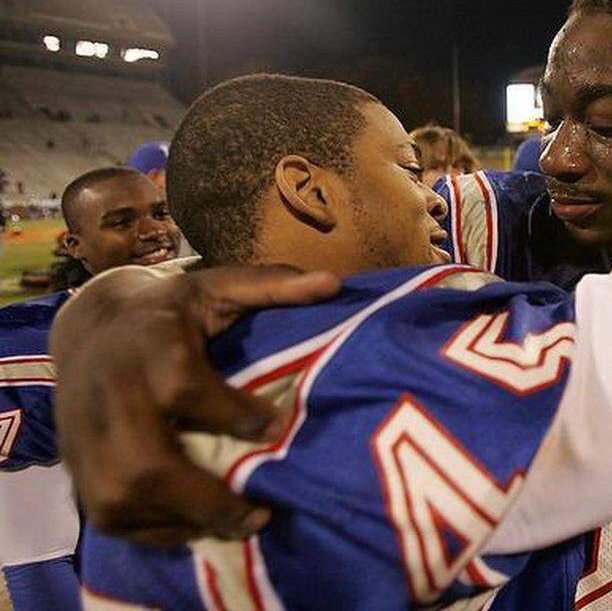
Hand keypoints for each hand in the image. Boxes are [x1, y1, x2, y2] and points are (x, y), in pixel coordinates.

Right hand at [51, 265, 339, 543]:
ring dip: (184, 521)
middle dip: (207, 497)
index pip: (184, 388)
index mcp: (148, 343)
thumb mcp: (218, 286)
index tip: (276, 428)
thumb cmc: (172, 309)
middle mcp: (110, 394)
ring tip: (239, 524)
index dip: (232, 413)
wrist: (92, 327)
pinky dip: (157, 530)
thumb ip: (273, 285)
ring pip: (124, 497)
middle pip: (147, 463)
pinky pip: (110, 516)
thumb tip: (332, 283)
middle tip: (262, 513)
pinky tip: (200, 526)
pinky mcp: (77, 466)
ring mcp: (87, 435)